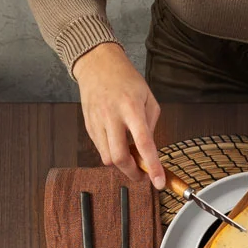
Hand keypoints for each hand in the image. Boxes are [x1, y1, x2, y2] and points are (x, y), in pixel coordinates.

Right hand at [72, 43, 163, 188]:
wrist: (97, 65)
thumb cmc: (125, 80)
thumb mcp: (147, 98)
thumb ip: (151, 124)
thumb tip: (149, 150)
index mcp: (131, 108)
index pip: (143, 143)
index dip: (152, 166)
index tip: (159, 182)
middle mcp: (112, 116)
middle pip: (119, 158)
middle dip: (133, 173)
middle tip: (143, 174)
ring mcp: (97, 122)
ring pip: (107, 158)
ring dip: (122, 165)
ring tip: (131, 156)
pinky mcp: (89, 127)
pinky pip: (100, 150)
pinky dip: (112, 154)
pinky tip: (119, 145)